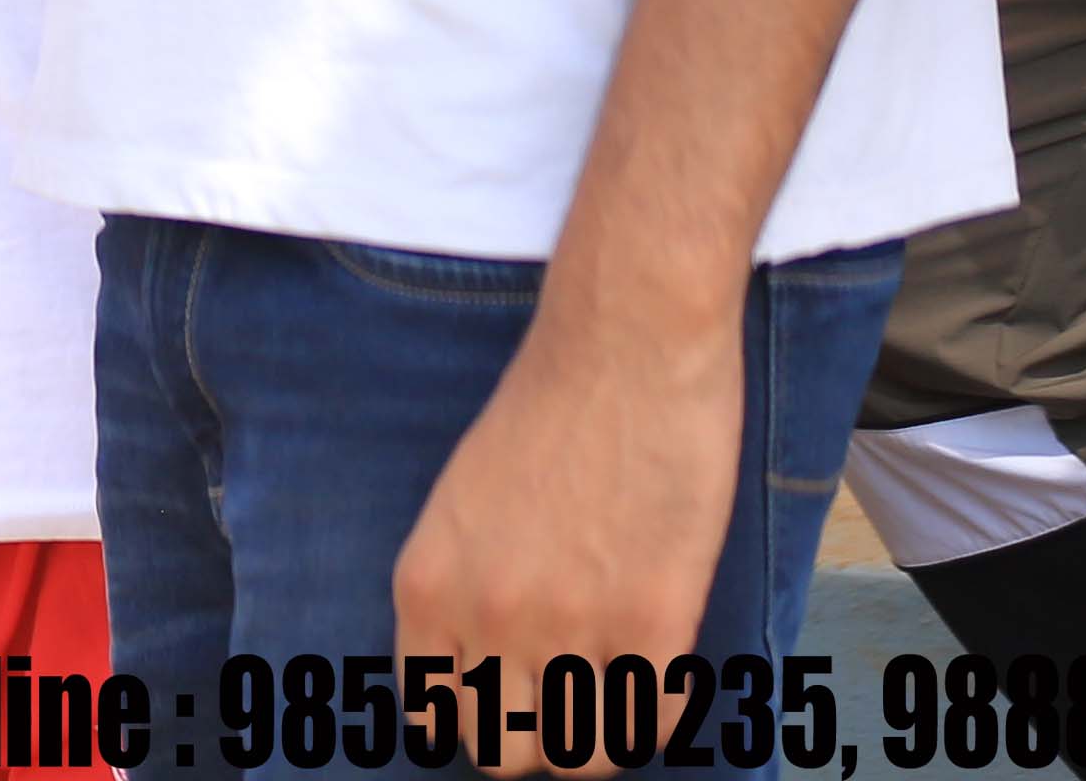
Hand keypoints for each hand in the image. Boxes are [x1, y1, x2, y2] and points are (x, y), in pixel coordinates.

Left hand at [389, 297, 743, 727]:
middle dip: (534, 731)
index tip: (509, 693)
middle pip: (501, 750)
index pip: (432, 713)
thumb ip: (459, 586)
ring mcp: (570, 627)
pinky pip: (647, 724)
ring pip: (577, 759)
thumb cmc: (545, 410)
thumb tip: (477, 668)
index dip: (476, 710)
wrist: (624, 346)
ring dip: (595, 736)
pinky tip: (658, 664)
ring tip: (614, 689)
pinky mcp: (653, 622)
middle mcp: (486, 618)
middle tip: (568, 694)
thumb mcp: (460, 502)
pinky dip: (655, 710)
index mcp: (426, 585)